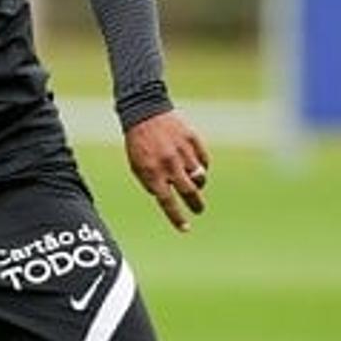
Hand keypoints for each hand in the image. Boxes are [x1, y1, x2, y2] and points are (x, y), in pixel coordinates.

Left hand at [124, 111, 211, 232]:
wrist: (145, 112)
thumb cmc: (138, 143)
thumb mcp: (136, 165)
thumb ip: (150, 183)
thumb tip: (166, 197)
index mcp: (152, 172)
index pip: (167, 201)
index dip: (177, 217)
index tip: (185, 228)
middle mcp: (169, 164)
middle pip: (189, 192)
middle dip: (196, 204)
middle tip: (198, 209)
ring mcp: (182, 151)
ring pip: (199, 177)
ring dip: (198, 184)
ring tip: (194, 183)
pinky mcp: (193, 140)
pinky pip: (204, 161)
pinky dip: (202, 166)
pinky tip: (195, 165)